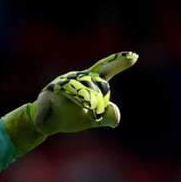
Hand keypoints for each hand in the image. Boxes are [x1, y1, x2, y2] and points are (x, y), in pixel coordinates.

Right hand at [2, 51, 137, 152]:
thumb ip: (106, 117)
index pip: (105, 69)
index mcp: (88, 81)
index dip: (119, 63)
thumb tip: (115, 117)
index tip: (134, 56)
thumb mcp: (92, 119)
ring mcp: (60, 85)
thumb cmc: (70, 117)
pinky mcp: (45, 97)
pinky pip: (55, 103)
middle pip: (93, 83)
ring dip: (82, 99)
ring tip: (86, 109)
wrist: (46, 124)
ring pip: (76, 90)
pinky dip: (55, 110)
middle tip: (95, 112)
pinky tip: (48, 120)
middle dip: (96, 99)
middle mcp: (75, 78)